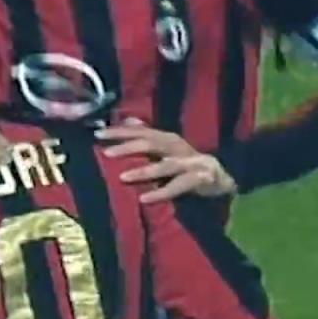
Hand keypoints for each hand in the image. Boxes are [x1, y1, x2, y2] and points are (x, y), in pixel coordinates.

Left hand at [96, 118, 236, 202]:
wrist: (220, 175)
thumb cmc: (185, 160)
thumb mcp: (165, 146)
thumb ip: (146, 133)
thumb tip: (126, 120)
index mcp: (166, 137)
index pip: (140, 130)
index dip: (119, 131)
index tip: (97, 133)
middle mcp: (176, 146)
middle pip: (150, 142)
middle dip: (127, 146)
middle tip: (106, 152)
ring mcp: (189, 162)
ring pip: (164, 165)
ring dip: (143, 171)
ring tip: (122, 177)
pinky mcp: (198, 179)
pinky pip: (177, 186)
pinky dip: (160, 192)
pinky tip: (144, 198)